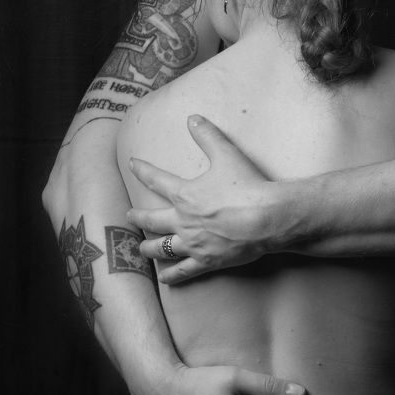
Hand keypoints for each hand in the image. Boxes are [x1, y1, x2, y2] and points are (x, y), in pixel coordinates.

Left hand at [127, 116, 287, 283]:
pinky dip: (171, 275)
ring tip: (141, 249)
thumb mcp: (226, 154)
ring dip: (148, 248)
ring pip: (161, 248)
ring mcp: (192, 243)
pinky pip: (183, 271)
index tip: (132, 164)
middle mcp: (182, 220)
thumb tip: (192, 117)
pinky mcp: (206, 261)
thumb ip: (207, 135)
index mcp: (185, 194)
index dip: (142, 170)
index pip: (156, 179)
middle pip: (151, 219)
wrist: (266, 218)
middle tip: (129, 216)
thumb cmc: (247, 186)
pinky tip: (165, 277)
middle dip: (138, 217)